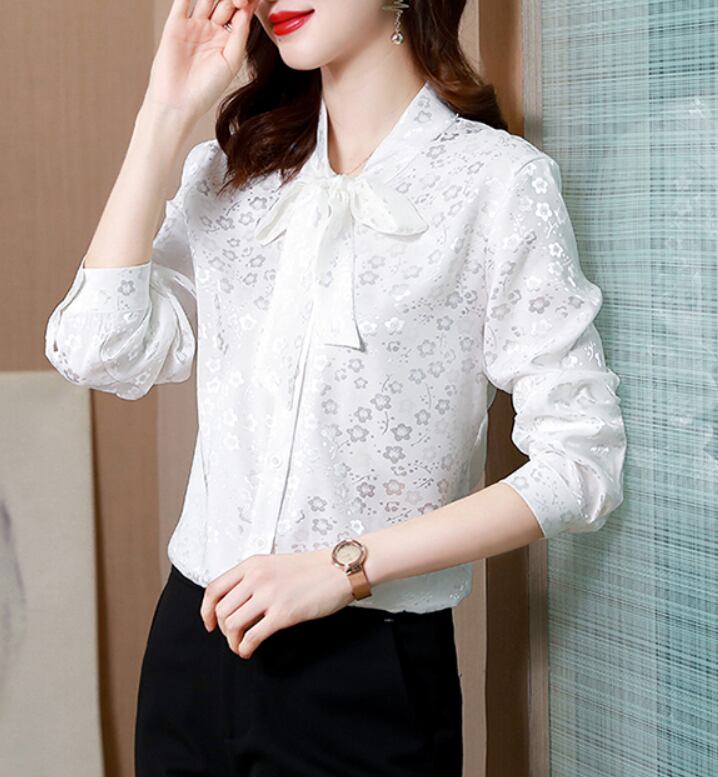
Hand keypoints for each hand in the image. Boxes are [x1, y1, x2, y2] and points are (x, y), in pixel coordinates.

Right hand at [144, 0, 259, 119]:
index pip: (241, 14)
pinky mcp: (175, 24)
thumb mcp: (231, 62)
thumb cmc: (207, 89)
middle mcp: (211, 30)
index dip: (248, 5)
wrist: (179, 101)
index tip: (256, 0)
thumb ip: (240, 35)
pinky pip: (182, 1)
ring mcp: (194, 26)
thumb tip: (247, 10)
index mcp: (228, 41)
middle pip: (225, 2)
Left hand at [200, 548, 355, 658]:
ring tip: (242, 646)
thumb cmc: (311, 570)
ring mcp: (269, 595)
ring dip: (233, 641)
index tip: (210, 624)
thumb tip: (236, 604)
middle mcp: (256, 577)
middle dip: (223, 630)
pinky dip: (245, 647)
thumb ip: (254, 578)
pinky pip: (252, 636)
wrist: (338, 569)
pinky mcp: (283, 612)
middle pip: (221, 611)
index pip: (214, 589)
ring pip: (232, 624)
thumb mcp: (275, 564)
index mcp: (252, 564)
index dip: (206, 611)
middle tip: (234, 638)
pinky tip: (249, 651)